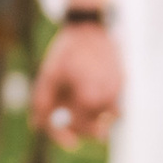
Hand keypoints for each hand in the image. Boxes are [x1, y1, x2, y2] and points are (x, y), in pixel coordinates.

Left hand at [28, 19, 121, 148]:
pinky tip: (89, 88)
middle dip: (79, 129)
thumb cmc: (67, 52)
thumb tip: (38, 126)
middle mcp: (109, 95)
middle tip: (65, 123)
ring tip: (77, 98)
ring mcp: (119, 90)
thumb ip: (42, 103)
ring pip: (107, 119)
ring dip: (92, 118)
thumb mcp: (48, 75)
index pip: (80, 127)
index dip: (67, 134)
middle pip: (96, 130)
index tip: (60, 135)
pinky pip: (114, 106)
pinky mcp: (124, 83)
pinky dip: (102, 106)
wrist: (90, 27)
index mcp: (89, 95)